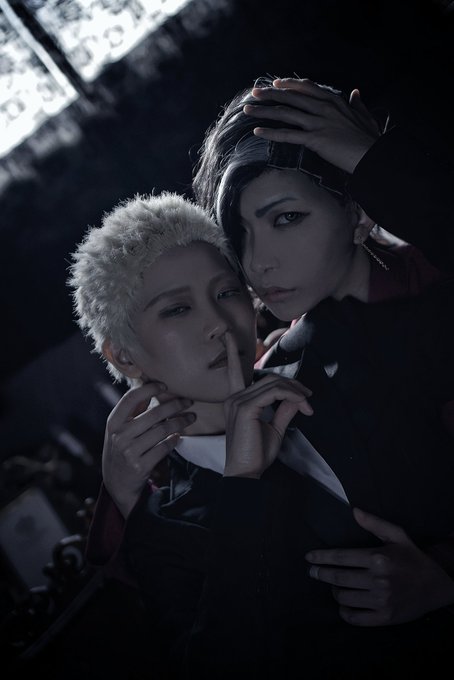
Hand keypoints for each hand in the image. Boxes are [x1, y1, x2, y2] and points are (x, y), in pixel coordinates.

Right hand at [102, 382, 195, 517]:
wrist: (116, 484)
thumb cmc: (120, 449)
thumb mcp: (119, 429)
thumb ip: (133, 410)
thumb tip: (147, 385)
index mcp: (113, 422)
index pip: (131, 398)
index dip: (149, 389)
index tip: (165, 385)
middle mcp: (119, 436)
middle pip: (154, 413)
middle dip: (176, 405)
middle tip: (189, 401)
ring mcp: (130, 452)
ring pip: (163, 430)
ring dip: (181, 422)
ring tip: (191, 417)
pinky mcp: (141, 466)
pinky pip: (164, 447)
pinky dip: (174, 440)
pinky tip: (179, 436)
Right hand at [223, 332, 312, 477]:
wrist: (246, 475)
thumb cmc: (256, 455)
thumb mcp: (274, 429)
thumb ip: (283, 410)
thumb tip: (297, 398)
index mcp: (236, 401)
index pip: (234, 371)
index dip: (233, 352)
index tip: (228, 336)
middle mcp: (234, 398)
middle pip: (269, 379)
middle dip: (293, 385)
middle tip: (309, 398)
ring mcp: (237, 402)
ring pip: (274, 384)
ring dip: (296, 392)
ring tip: (308, 406)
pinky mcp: (246, 408)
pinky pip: (274, 393)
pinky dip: (292, 397)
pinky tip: (303, 406)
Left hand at [243, 77, 381, 173]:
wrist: (373, 155)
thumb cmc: (370, 139)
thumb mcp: (365, 116)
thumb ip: (358, 104)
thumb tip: (356, 93)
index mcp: (334, 101)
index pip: (307, 87)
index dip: (290, 85)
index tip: (276, 83)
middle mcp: (324, 108)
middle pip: (291, 97)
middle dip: (270, 94)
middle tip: (254, 93)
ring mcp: (318, 123)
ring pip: (285, 113)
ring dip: (264, 111)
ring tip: (247, 110)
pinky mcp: (315, 139)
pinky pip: (288, 135)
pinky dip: (271, 133)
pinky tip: (257, 131)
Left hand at [305, 507, 453, 625]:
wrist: (438, 586)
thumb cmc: (413, 558)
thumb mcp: (398, 535)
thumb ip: (375, 523)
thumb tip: (354, 511)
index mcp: (378, 558)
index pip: (341, 557)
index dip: (322, 558)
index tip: (309, 558)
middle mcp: (378, 580)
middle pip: (339, 578)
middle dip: (321, 574)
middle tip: (312, 573)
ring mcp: (381, 600)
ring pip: (345, 598)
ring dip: (334, 592)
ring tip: (332, 587)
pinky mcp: (385, 617)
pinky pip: (356, 618)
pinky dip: (345, 612)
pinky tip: (343, 606)